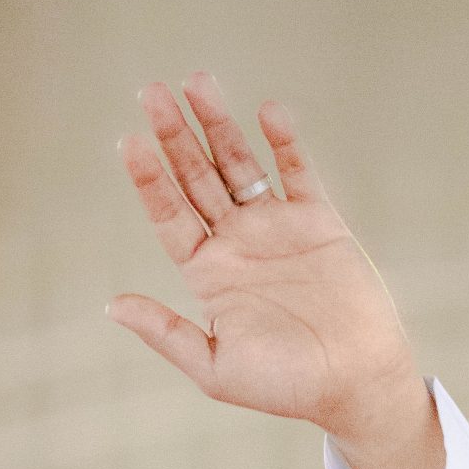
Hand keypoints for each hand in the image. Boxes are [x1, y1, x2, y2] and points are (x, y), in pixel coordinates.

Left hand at [110, 74, 441, 468]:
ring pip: (240, 163)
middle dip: (175, 136)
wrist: (355, 383)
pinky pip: (297, 170)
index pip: (170, 215)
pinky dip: (283, 141)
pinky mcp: (318, 221)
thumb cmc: (286, 386)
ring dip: (218, 124)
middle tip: (151, 92)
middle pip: (197, 177)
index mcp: (209, 276)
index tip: (129, 142)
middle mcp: (237, 244)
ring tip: (196, 81)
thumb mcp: (215, 368)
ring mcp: (277, 228)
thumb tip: (113, 306)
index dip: (149, 179)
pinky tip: (265, 113)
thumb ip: (166, 332)